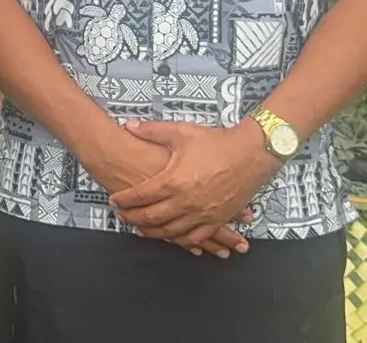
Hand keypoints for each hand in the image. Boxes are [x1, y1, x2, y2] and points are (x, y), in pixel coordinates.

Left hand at [80, 125, 247, 257]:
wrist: (252, 153)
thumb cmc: (216, 142)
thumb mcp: (181, 132)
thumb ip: (152, 131)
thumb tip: (129, 126)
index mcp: (173, 181)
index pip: (140, 196)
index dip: (124, 199)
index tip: (114, 200)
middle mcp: (185, 203)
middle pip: (151, 218)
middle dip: (133, 218)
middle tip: (122, 217)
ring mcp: (202, 214)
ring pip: (171, 232)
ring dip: (153, 232)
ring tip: (140, 229)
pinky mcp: (217, 220)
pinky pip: (195, 237)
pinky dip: (181, 241)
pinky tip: (173, 238)